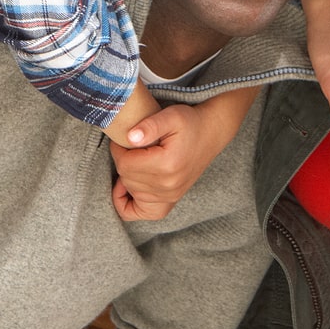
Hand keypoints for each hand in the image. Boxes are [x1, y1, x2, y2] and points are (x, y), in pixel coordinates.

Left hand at [110, 101, 235, 221]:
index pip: (125, 164)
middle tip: (132, 146)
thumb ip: (150, 125)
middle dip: (123, 160)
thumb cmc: (190, 123)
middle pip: (126, 177)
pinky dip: (124, 202)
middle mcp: (168, 186)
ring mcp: (169, 197)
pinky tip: (126, 187)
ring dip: (127, 175)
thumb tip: (129, 137)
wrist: (211, 134)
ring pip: (130, 191)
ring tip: (136, 159)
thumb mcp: (171, 115)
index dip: (119, 149)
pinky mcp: (169, 202)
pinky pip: (136, 213)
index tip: (125, 138)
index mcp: (167, 165)